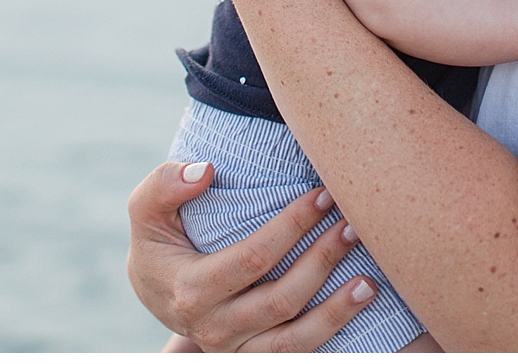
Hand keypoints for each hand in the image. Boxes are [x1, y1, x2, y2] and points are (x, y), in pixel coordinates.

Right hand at [126, 160, 376, 350]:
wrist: (157, 292)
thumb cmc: (161, 240)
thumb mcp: (147, 210)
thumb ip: (164, 185)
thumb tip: (205, 171)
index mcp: (190, 289)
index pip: (252, 259)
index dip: (291, 227)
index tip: (322, 195)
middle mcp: (213, 327)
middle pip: (280, 300)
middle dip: (322, 260)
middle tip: (352, 224)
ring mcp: (235, 349)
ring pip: (294, 340)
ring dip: (336, 310)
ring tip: (370, 279)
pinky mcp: (253, 358)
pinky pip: (298, 355)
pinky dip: (331, 333)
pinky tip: (358, 304)